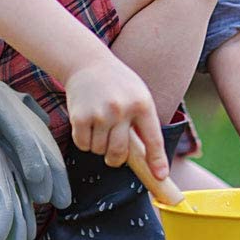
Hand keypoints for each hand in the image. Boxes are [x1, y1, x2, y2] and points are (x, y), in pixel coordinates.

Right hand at [63, 53, 168, 178]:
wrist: (87, 62)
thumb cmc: (117, 83)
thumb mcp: (138, 95)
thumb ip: (145, 123)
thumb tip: (153, 162)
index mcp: (142, 104)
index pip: (153, 139)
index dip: (157, 161)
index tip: (159, 176)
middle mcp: (122, 109)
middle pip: (119, 153)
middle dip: (116, 159)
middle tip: (113, 152)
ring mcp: (100, 113)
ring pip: (99, 151)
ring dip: (99, 146)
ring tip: (100, 126)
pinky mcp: (80, 116)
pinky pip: (83, 144)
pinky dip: (84, 141)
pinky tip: (88, 124)